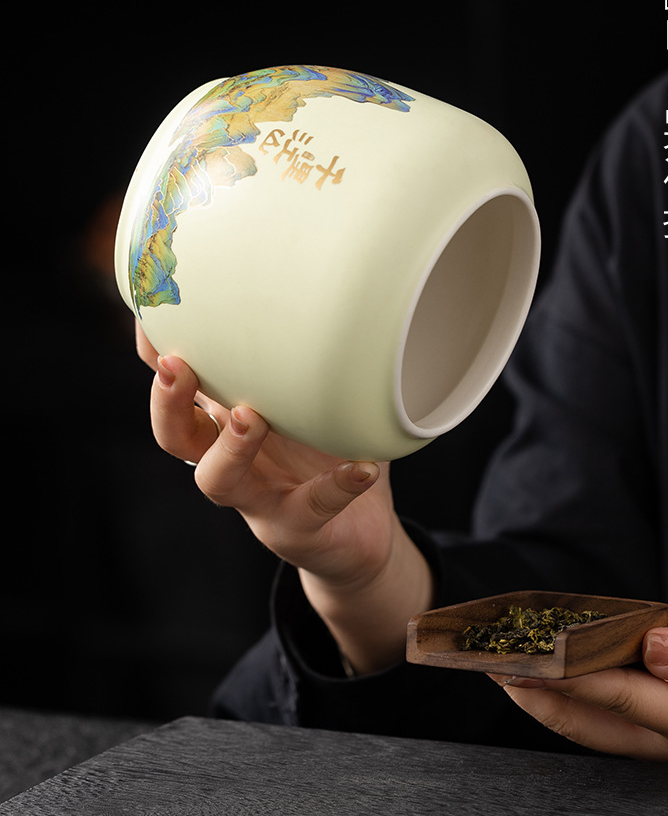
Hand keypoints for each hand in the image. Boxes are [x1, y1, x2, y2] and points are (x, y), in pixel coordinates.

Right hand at [135, 324, 433, 673]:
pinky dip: (337, 487)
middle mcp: (231, 459)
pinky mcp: (298, 530)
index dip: (155, 352)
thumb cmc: (326, 452)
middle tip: (178, 366)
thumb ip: (296, 357)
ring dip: (230, 447)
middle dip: (168, 402)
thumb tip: (316, 281)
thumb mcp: (305, 401)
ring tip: (250, 416)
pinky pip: (312, 508)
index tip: (156, 309)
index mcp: (224, 421)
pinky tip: (363, 467)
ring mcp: (259, 499)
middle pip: (175, 436)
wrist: (358, 534)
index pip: (175, 386)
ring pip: (220, 480)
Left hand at [490, 625, 667, 769]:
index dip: (563, 675)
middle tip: (490, 667)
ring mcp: (666, 740)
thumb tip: (651, 644)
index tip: (522, 658)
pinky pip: (608, 718)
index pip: (613, 694)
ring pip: (591, 726)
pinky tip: (557, 676)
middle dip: (534, 696)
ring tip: (506, 670)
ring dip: (546, 699)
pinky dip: (574, 697)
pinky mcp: (667, 730)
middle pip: (587, 722)